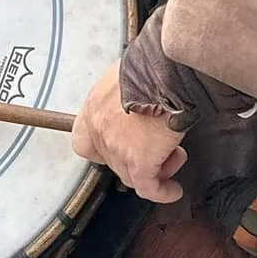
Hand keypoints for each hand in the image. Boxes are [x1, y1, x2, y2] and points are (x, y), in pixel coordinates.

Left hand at [71, 60, 187, 203]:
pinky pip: (149, 188)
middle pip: (113, 160)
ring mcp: (117, 147)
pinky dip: (162, 192)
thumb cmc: (153, 65)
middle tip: (157, 149)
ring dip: (154, 170)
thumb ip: (126, 95)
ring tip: (172, 156)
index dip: (102, 150)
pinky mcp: (139, 161)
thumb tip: (138, 100)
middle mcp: (101, 128)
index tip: (119, 148)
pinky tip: (173, 190)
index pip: (84, 142)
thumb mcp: (128, 76)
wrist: (166, 70)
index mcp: (95, 106)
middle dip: (137, 157)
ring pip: (131, 175)